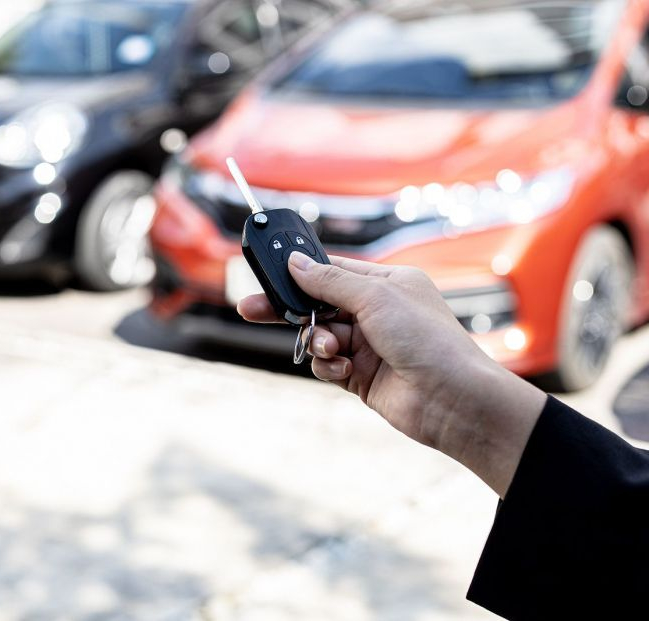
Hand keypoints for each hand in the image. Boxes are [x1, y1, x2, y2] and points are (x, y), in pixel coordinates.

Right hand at [238, 252, 546, 497]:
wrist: (453, 400)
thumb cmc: (428, 341)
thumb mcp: (376, 298)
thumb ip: (330, 282)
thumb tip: (296, 263)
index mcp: (387, 284)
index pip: (333, 271)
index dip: (300, 274)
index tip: (268, 275)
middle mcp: (377, 312)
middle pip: (317, 304)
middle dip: (287, 309)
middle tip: (250, 309)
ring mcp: (368, 345)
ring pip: (319, 336)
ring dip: (317, 342)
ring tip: (332, 350)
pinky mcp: (361, 376)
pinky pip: (326, 364)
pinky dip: (327, 366)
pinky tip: (341, 369)